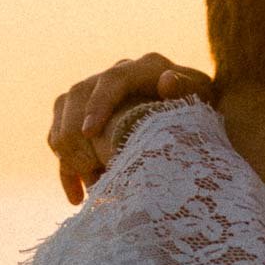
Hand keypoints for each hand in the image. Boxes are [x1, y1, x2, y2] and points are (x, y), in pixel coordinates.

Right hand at [47, 53, 214, 204]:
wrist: (197, 120)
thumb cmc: (203, 112)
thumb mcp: (202, 100)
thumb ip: (187, 90)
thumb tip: (167, 81)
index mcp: (147, 68)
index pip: (112, 80)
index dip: (98, 105)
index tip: (90, 134)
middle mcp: (118, 73)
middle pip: (78, 95)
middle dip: (77, 137)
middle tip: (90, 174)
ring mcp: (99, 90)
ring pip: (64, 113)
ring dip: (68, 153)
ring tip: (86, 191)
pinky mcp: (87, 111)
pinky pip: (61, 131)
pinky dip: (65, 164)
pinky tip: (78, 196)